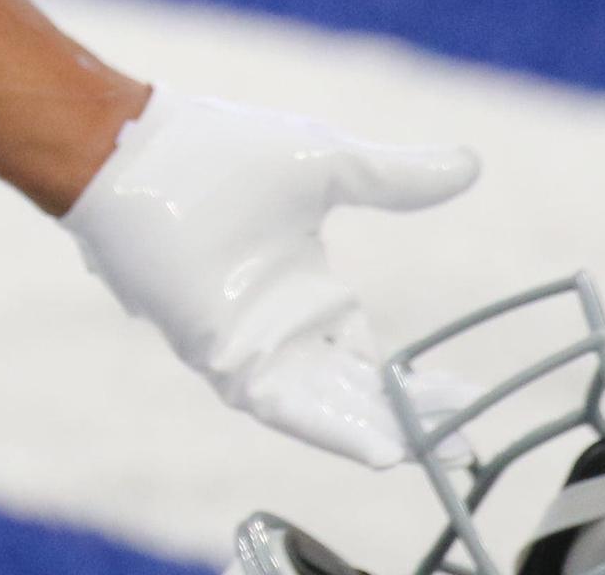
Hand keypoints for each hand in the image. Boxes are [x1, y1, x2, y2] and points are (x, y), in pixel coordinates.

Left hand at [67, 91, 479, 467]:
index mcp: (308, 285)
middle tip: (466, 447)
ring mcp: (250, 339)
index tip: (469, 399)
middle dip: (408, 419)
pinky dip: (325, 426)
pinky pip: (279, 404)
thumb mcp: (329, 166)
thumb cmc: (218, 149)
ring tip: (432, 456)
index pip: (370, 355)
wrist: (134, 151)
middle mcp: (280, 322)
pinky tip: (376, 447)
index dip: (417, 383)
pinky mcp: (219, 350)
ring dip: (373, 429)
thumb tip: (470, 163)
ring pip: (322, 405)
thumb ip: (395, 178)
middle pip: (354, 390)